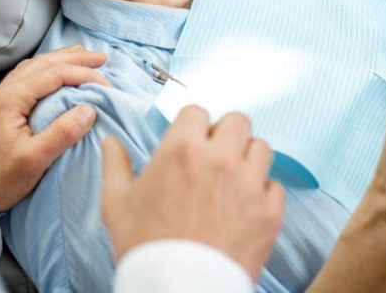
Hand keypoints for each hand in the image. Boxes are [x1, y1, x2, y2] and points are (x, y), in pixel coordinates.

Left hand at [0, 45, 107, 210]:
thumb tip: (89, 110)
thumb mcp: (34, 160)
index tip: (105, 83)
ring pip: (35, 66)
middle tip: (101, 58)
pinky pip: (27, 75)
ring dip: (61, 59)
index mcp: (12, 98)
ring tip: (82, 57)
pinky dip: (47, 68)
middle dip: (75, 58)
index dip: (82, 73)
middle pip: (44, 63)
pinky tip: (54, 71)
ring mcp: (0, 96)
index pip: (54, 74)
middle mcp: (4, 90)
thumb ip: (62, 133)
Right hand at [101, 105, 284, 281]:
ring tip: (235, 178)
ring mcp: (248, 184)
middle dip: (226, 134)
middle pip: (237, 121)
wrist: (176, 291)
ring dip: (248, 158)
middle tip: (216, 155)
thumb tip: (110, 142)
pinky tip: (247, 206)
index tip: (191, 140)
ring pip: (261, 148)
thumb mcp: (117, 203)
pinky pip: (275, 186)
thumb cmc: (145, 247)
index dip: (193, 125)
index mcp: (182, 148)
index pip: (198, 111)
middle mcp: (219, 158)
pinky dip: (264, 193)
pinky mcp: (268, 213)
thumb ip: (115, 165)